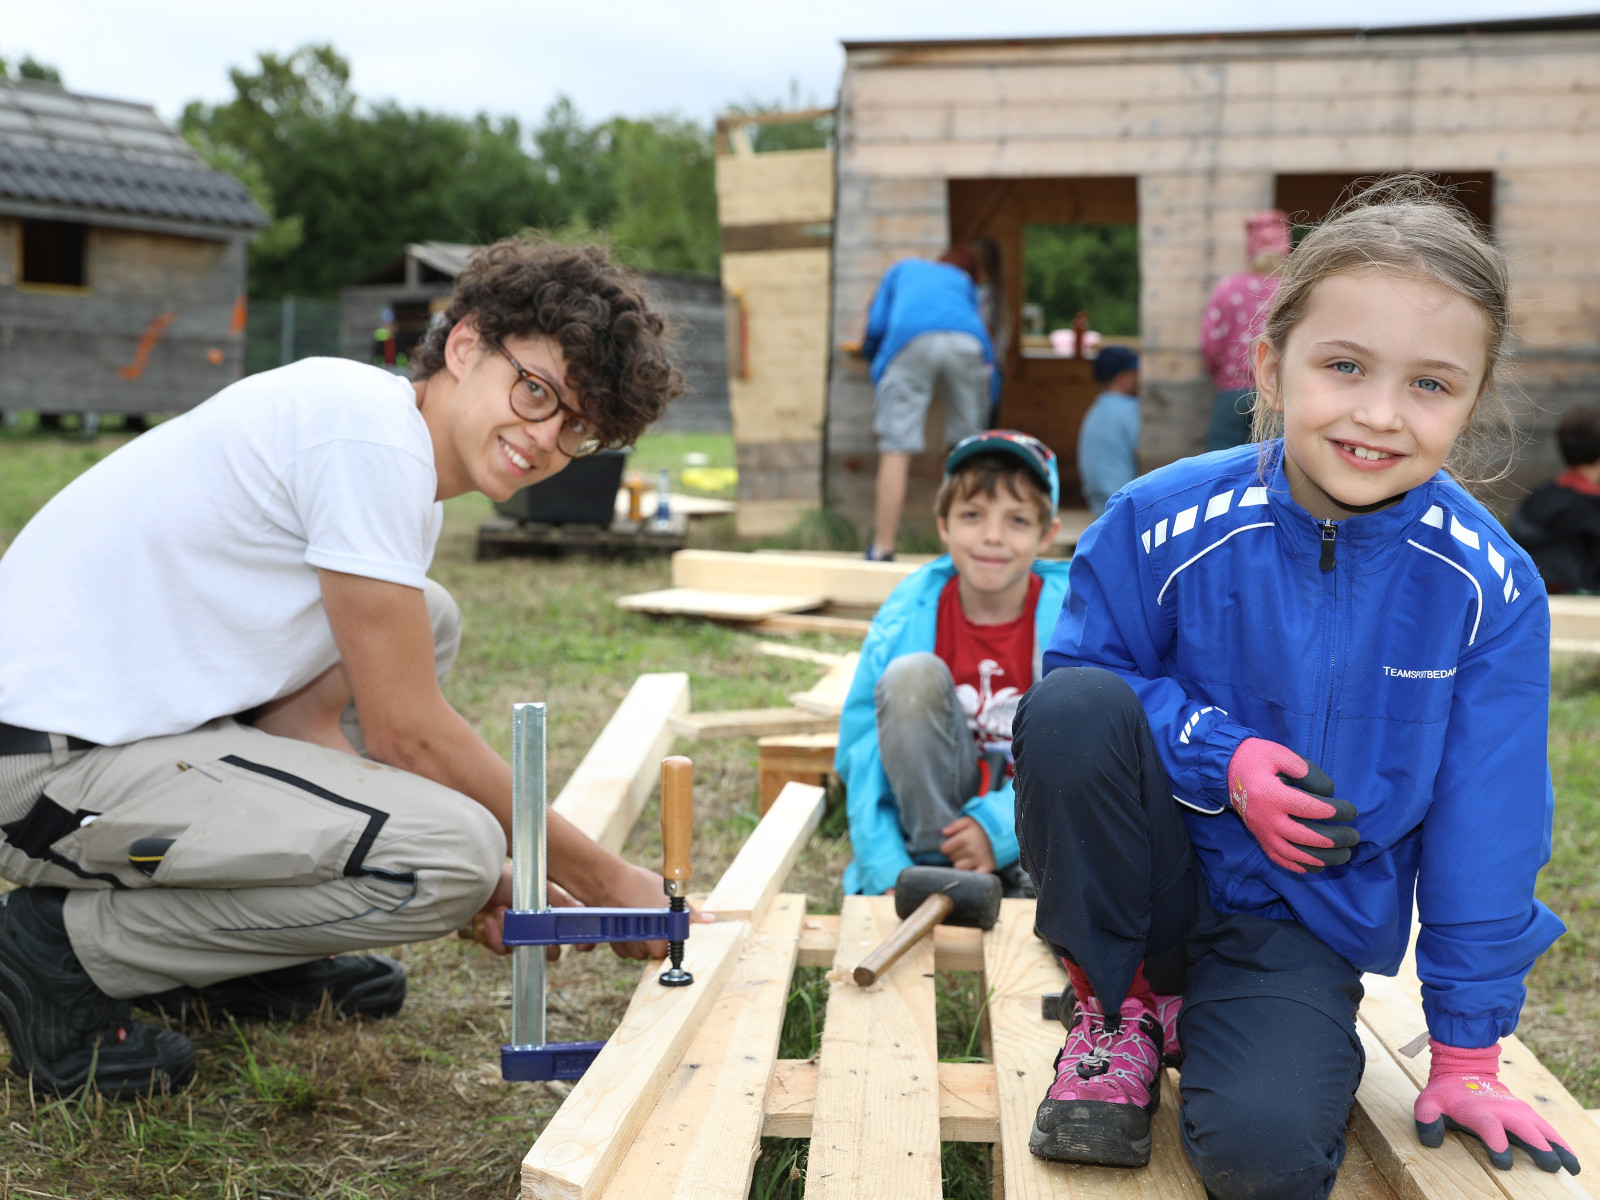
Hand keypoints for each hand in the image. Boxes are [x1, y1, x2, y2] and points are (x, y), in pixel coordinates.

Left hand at [472, 864, 590, 960]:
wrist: (474, 883)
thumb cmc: (507, 880)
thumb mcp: (539, 887)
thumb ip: (561, 901)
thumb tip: (583, 911)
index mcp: (548, 914)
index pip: (569, 935)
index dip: (576, 941)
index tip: (580, 947)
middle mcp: (535, 928)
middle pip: (550, 952)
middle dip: (541, 942)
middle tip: (535, 933)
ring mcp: (516, 936)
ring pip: (525, 952)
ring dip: (512, 932)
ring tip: (501, 911)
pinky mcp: (497, 941)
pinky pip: (502, 950)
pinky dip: (495, 937)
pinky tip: (490, 921)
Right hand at [588, 862, 718, 961]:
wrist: (606, 881)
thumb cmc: (639, 885)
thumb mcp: (669, 895)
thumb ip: (689, 913)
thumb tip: (709, 920)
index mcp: (659, 937)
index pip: (668, 952)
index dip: (669, 941)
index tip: (667, 931)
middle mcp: (642, 946)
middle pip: (654, 953)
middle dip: (655, 941)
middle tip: (654, 922)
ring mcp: (626, 945)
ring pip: (638, 952)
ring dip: (640, 940)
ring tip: (640, 918)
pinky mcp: (612, 943)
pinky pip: (625, 948)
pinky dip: (627, 939)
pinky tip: (628, 922)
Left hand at [939, 817, 995, 874]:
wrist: (1003, 833)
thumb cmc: (982, 827)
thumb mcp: (968, 821)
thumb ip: (955, 825)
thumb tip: (944, 832)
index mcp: (964, 838)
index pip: (944, 849)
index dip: (947, 846)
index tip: (953, 844)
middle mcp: (971, 850)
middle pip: (951, 858)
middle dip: (955, 854)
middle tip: (964, 849)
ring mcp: (979, 860)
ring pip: (959, 868)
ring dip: (961, 863)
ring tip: (968, 857)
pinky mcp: (987, 868)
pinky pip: (972, 876)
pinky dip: (970, 873)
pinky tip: (972, 867)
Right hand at [1226, 738, 1358, 873]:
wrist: (1227, 771)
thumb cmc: (1257, 759)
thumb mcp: (1280, 754)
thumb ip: (1306, 771)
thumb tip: (1328, 791)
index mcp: (1273, 796)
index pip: (1310, 809)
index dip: (1335, 812)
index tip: (1351, 810)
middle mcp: (1267, 819)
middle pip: (1306, 837)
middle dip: (1335, 839)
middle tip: (1354, 836)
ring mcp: (1263, 833)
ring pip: (1296, 854)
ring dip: (1323, 858)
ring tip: (1345, 855)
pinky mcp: (1260, 839)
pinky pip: (1281, 859)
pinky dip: (1301, 866)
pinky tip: (1319, 866)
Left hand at [1415, 1039, 1580, 1174]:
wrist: (1464, 1069)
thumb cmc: (1446, 1094)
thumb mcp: (1428, 1102)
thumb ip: (1426, 1119)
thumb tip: (1431, 1141)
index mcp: (1477, 1110)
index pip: (1488, 1126)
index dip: (1496, 1142)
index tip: (1504, 1160)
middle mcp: (1501, 1110)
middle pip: (1522, 1128)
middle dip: (1536, 1146)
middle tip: (1549, 1165)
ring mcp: (1517, 1110)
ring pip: (1540, 1128)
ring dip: (1556, 1146)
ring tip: (1570, 1166)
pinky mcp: (1527, 1113)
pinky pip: (1547, 1129)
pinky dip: (1561, 1143)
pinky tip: (1572, 1160)